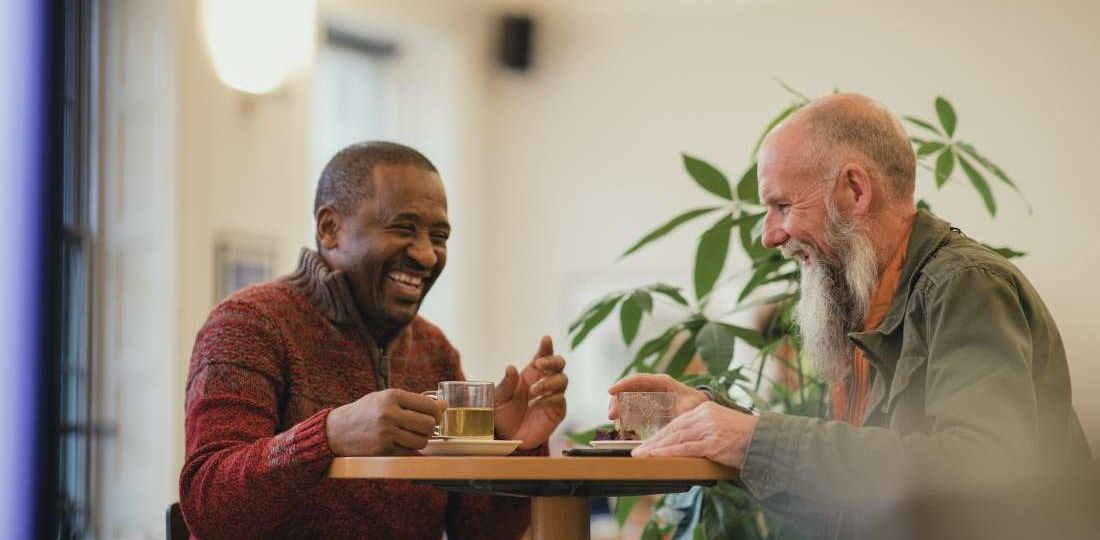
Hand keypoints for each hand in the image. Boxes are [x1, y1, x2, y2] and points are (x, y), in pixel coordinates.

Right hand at [325, 388, 445, 455]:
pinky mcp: (383, 450)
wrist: (337, 430)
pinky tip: (401, 442)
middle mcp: (390, 414)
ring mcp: (386, 433)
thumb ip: (414, 401)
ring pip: (421, 441)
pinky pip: (409, 452)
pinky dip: (409, 449)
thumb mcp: (386, 398)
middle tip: (425, 426)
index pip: (430, 406)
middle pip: (428, 425)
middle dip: (431, 427)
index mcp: (392, 396)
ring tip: (412, 434)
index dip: (437, 412)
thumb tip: (444, 405)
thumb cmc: (366, 411)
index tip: (435, 415)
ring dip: (421, 439)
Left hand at [494, 336, 567, 449]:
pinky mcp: (557, 411)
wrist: (507, 437)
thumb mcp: (498, 398)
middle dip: (553, 360)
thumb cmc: (503, 414)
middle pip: (560, 364)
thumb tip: (511, 368)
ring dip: (548, 382)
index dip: (546, 347)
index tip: (546, 339)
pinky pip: (560, 400)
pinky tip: (536, 404)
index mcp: (531, 374)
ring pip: (563, 380)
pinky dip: (549, 399)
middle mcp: (544, 382)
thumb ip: (505, 385)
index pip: (543, 356)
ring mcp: (553, 396)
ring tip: (533, 391)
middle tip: (540, 364)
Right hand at [608, 373, 709, 420]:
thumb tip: (677, 418)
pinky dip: (625, 417)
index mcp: (661, 382)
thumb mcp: (691, 405)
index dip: (623, 384)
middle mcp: (651, 387)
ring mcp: (647, 397)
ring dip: (619, 410)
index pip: (638, 379)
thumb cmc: (695, 403)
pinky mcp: (646, 408)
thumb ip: (684, 410)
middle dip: (617, 400)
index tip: (611, 390)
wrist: (699, 409)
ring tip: (616, 422)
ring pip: (627, 400)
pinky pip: (631, 410)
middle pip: (628, 389)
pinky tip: (623, 427)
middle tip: (612, 414)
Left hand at [631, 401, 757, 467]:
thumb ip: (702, 433)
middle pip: (673, 429)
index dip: (660, 435)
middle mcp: (705, 416)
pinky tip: (657, 456)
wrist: (766, 441)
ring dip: (656, 448)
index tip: (646, 444)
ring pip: (676, 438)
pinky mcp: (715, 442)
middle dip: (653, 442)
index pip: (677, 423)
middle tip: (637, 451)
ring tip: (641, 455)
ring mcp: (710, 428)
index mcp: (705, 410)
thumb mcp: (720, 429)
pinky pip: (687, 448)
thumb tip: (681, 446)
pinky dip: (670, 452)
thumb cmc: (744, 440)